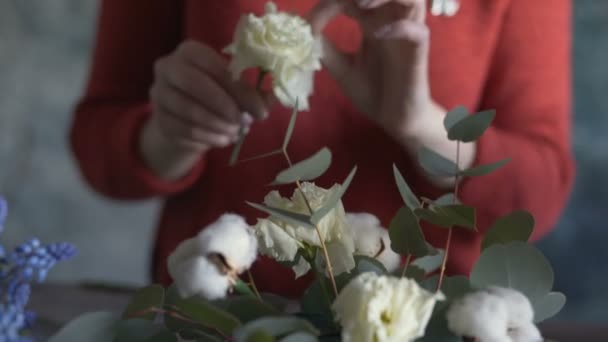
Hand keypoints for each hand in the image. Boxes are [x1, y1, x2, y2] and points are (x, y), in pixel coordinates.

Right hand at [140, 40, 269, 178]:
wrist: (184, 121)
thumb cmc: (215, 98)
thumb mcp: (234, 90)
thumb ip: (253, 92)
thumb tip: (270, 99)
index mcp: (190, 51)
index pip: (214, 66)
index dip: (239, 89)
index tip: (260, 111)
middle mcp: (168, 67)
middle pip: (195, 84)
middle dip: (225, 106)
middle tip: (246, 122)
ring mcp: (159, 94)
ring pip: (189, 111)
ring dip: (218, 125)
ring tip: (236, 133)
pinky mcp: (159, 120)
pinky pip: (185, 131)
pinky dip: (209, 138)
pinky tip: (223, 140)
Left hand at [310, 0, 439, 143]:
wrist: (394, 119)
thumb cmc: (373, 91)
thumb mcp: (341, 68)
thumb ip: (325, 49)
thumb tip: (302, 31)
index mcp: (373, 22)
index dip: (332, 3)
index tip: (312, 24)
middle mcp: (392, 22)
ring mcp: (407, 36)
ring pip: (411, 0)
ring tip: (360, 6)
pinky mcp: (418, 54)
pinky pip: (418, 32)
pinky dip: (400, 28)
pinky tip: (378, 34)